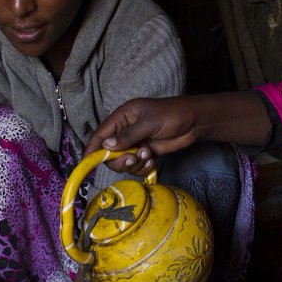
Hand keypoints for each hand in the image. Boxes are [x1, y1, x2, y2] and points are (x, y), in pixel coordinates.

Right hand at [86, 96, 201, 173]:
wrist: (195, 122)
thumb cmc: (173, 114)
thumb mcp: (149, 123)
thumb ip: (128, 136)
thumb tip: (106, 146)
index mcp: (122, 117)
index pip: (100, 134)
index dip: (92, 148)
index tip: (86, 163)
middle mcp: (126, 131)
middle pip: (109, 153)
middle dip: (119, 160)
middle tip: (133, 158)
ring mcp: (135, 143)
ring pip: (122, 162)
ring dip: (133, 164)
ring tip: (148, 155)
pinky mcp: (145, 153)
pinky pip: (135, 166)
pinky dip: (142, 167)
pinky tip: (152, 161)